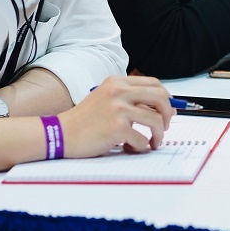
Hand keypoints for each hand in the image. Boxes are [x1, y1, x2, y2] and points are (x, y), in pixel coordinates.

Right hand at [58, 75, 173, 157]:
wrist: (61, 134)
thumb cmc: (84, 120)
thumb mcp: (106, 98)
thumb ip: (130, 98)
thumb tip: (164, 108)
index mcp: (117, 82)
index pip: (154, 84)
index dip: (166, 98)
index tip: (167, 110)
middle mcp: (119, 91)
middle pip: (160, 98)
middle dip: (168, 114)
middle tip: (165, 126)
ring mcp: (118, 109)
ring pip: (156, 120)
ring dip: (159, 134)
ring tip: (152, 142)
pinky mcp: (117, 128)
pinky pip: (142, 139)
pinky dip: (141, 147)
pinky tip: (132, 148)